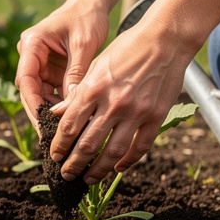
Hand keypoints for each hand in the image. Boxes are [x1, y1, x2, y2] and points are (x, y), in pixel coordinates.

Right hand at [15, 1, 109, 125]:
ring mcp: (40, 63)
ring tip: (61, 132)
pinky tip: (71, 119)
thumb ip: (75, 73)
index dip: (32, 102)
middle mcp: (31, 55)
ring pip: (40, 93)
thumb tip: (71, 104)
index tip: (42, 121)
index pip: (25, 79)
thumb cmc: (86, 17)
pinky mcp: (52, 69)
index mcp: (31, 44)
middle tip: (49, 135)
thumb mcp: (83, 44)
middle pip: (29, 90)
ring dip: (50, 111)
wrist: (92, 4)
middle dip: (39, 112)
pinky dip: (61, 104)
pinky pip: (52, 90)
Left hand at [48, 14, 196, 183]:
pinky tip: (118, 168)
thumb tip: (57, 114)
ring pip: (113, 152)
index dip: (59, 145)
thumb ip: (77, 93)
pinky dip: (128, 161)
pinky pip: (140, 146)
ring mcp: (136, 112)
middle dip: (73, 164)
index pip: (69, 126)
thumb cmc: (126, 49)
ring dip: (98, 169)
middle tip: (66, 175)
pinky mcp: (156, 116)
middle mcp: (112, 103)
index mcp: (93, 89)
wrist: (165, 40)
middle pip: (87, 144)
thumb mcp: (95, 66)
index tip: (54, 156)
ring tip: (89, 179)